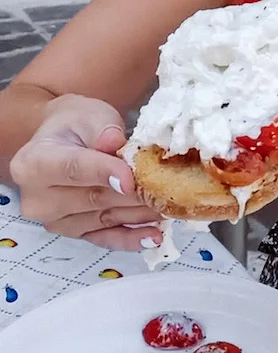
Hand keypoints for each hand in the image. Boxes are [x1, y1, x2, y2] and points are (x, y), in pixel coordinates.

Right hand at [9, 95, 161, 250]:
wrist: (64, 139)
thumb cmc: (76, 124)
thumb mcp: (89, 114)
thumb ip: (102, 128)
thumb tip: (113, 143)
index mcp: (32, 163)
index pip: (72, 169)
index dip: (104, 173)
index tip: (131, 178)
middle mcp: (37, 199)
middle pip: (92, 198)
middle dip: (132, 194)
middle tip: (166, 189)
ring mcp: (54, 221)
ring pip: (104, 218)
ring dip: (139, 214)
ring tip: (169, 206)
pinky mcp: (73, 233)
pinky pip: (104, 238)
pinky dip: (130, 238)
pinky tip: (154, 236)